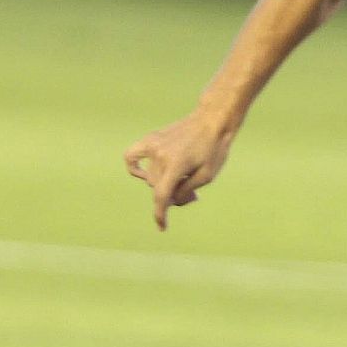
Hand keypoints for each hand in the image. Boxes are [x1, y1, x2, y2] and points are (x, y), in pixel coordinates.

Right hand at [123, 113, 232, 229]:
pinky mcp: (151, 139)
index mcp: (176, 164)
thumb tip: (170, 201)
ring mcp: (153, 145)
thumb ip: (186, 191)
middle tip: (192, 194)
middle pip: (157, 187)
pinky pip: (132, 156)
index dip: (160, 214)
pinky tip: (141, 174)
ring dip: (162, 182)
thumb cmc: (214, 149)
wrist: (211, 120)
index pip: (161, 195)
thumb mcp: (207, 176)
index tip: (162, 226)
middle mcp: (160, 155)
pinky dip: (134, 167)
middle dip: (172, 194)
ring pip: (150, 176)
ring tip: (183, 179)